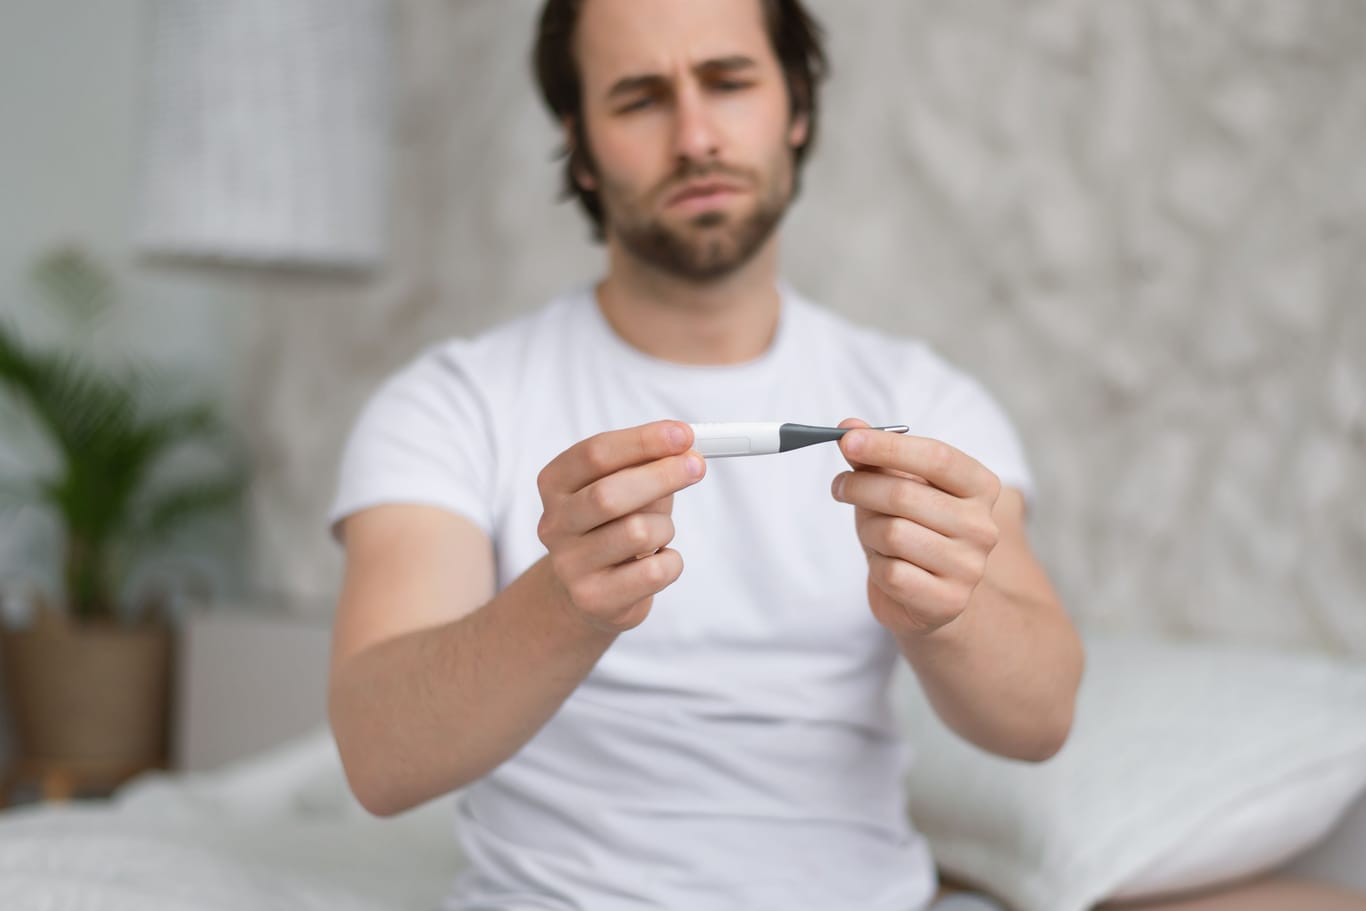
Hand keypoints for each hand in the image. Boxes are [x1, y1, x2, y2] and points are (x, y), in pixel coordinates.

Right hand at [536, 420, 704, 633]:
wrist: (592, 591)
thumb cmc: (616, 525)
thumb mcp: (627, 486)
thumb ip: (648, 464)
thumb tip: (684, 448)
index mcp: (555, 484)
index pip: (595, 454)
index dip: (643, 441)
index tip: (683, 434)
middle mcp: (553, 524)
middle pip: (608, 494)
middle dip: (662, 476)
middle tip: (697, 467)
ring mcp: (569, 565)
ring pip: (638, 533)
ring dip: (666, 527)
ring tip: (660, 533)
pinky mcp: (594, 599)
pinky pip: (654, 572)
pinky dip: (672, 562)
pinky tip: (659, 562)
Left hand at [830, 418, 1001, 636]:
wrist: (928, 595)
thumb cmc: (912, 529)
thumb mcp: (896, 486)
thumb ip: (875, 456)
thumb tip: (848, 427)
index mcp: (980, 486)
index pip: (937, 457)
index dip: (889, 447)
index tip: (847, 441)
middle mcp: (982, 526)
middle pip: (905, 494)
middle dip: (860, 487)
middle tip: (839, 486)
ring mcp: (970, 567)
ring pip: (893, 534)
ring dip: (867, 530)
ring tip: (872, 533)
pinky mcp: (948, 601)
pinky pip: (892, 573)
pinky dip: (876, 566)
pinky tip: (885, 565)